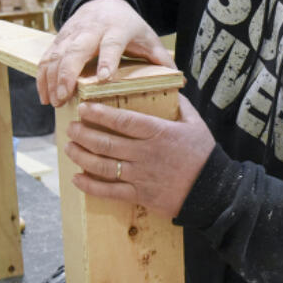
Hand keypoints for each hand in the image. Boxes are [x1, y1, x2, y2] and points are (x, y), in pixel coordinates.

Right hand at [36, 0, 175, 106]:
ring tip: (52, 101)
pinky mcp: (59, 38)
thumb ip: (160, 58)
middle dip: (68, 74)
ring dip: (51, 78)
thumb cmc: (129, 24)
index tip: (105, 79)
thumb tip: (179, 80)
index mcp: (116, 30)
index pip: (112, 45)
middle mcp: (91, 30)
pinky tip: (43, 95)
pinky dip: (42, 76)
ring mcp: (72, 34)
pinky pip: (47, 56)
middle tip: (64, 97)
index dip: (108, 60)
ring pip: (57, 54)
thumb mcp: (148, 36)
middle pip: (76, 50)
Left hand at [63, 93, 214, 217]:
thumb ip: (180, 105)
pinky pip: (109, 192)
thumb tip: (170, 87)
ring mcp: (140, 176)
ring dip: (81, 156)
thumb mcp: (196, 124)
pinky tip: (77, 179)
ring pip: (103, 166)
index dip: (99, 114)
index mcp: (158, 133)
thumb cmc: (203, 155)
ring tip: (69, 148)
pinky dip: (90, 186)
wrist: (213, 191)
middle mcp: (145, 154)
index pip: (122, 121)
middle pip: (106, 143)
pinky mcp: (139, 195)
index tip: (84, 108)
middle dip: (84, 134)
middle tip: (71, 127)